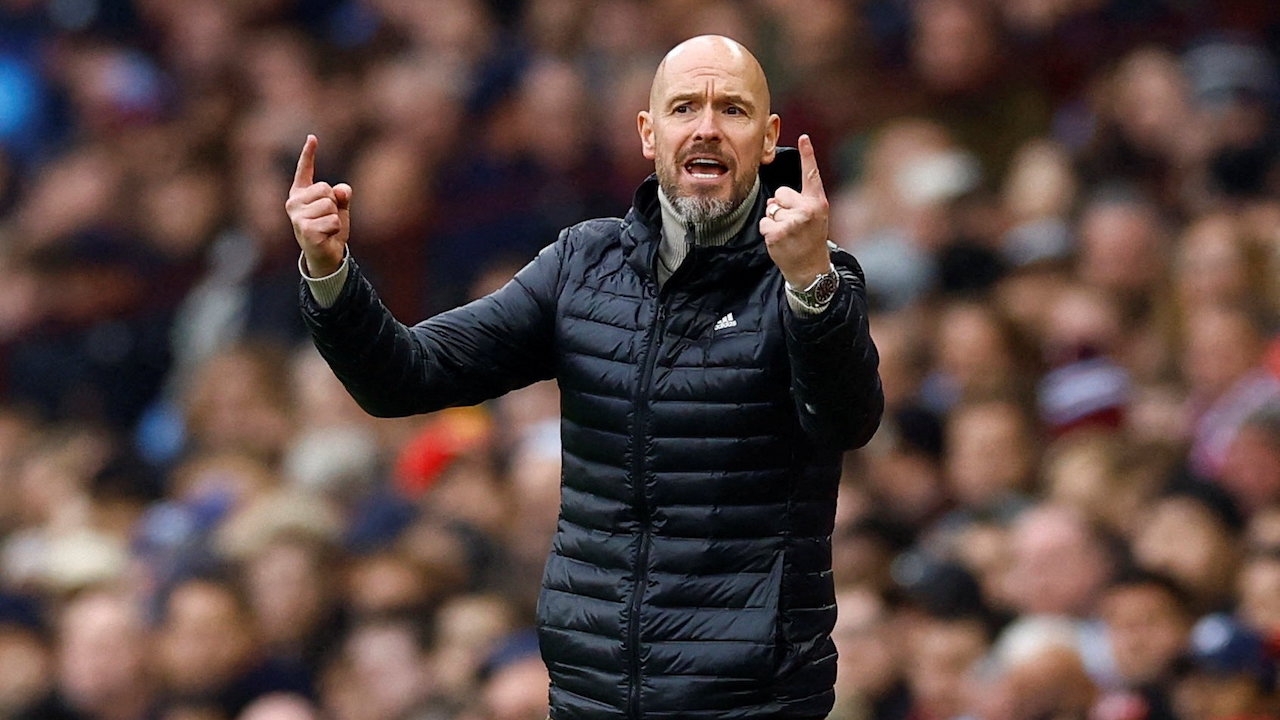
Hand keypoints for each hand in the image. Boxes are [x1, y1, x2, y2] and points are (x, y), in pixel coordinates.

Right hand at [285, 135, 350, 277]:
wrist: (326, 256)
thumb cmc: (330, 229)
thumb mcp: (339, 208)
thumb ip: (341, 195)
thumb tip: (342, 190)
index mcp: (300, 194)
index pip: (305, 171)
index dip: (309, 154)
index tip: (313, 137)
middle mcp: (294, 203)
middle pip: (326, 188)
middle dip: (334, 203)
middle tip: (328, 218)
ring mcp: (297, 217)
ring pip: (330, 205)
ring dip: (335, 218)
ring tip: (327, 228)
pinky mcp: (305, 230)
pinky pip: (333, 221)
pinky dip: (336, 229)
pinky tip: (327, 236)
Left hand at [759, 134, 830, 286]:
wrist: (811, 269)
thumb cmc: (811, 240)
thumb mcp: (815, 218)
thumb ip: (799, 203)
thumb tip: (774, 200)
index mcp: (818, 203)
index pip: (811, 175)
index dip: (808, 155)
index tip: (804, 137)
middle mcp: (807, 209)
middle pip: (780, 193)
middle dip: (781, 207)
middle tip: (794, 225)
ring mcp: (793, 222)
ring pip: (771, 209)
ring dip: (774, 221)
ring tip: (788, 234)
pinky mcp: (778, 233)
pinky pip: (764, 222)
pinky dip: (768, 232)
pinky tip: (780, 241)